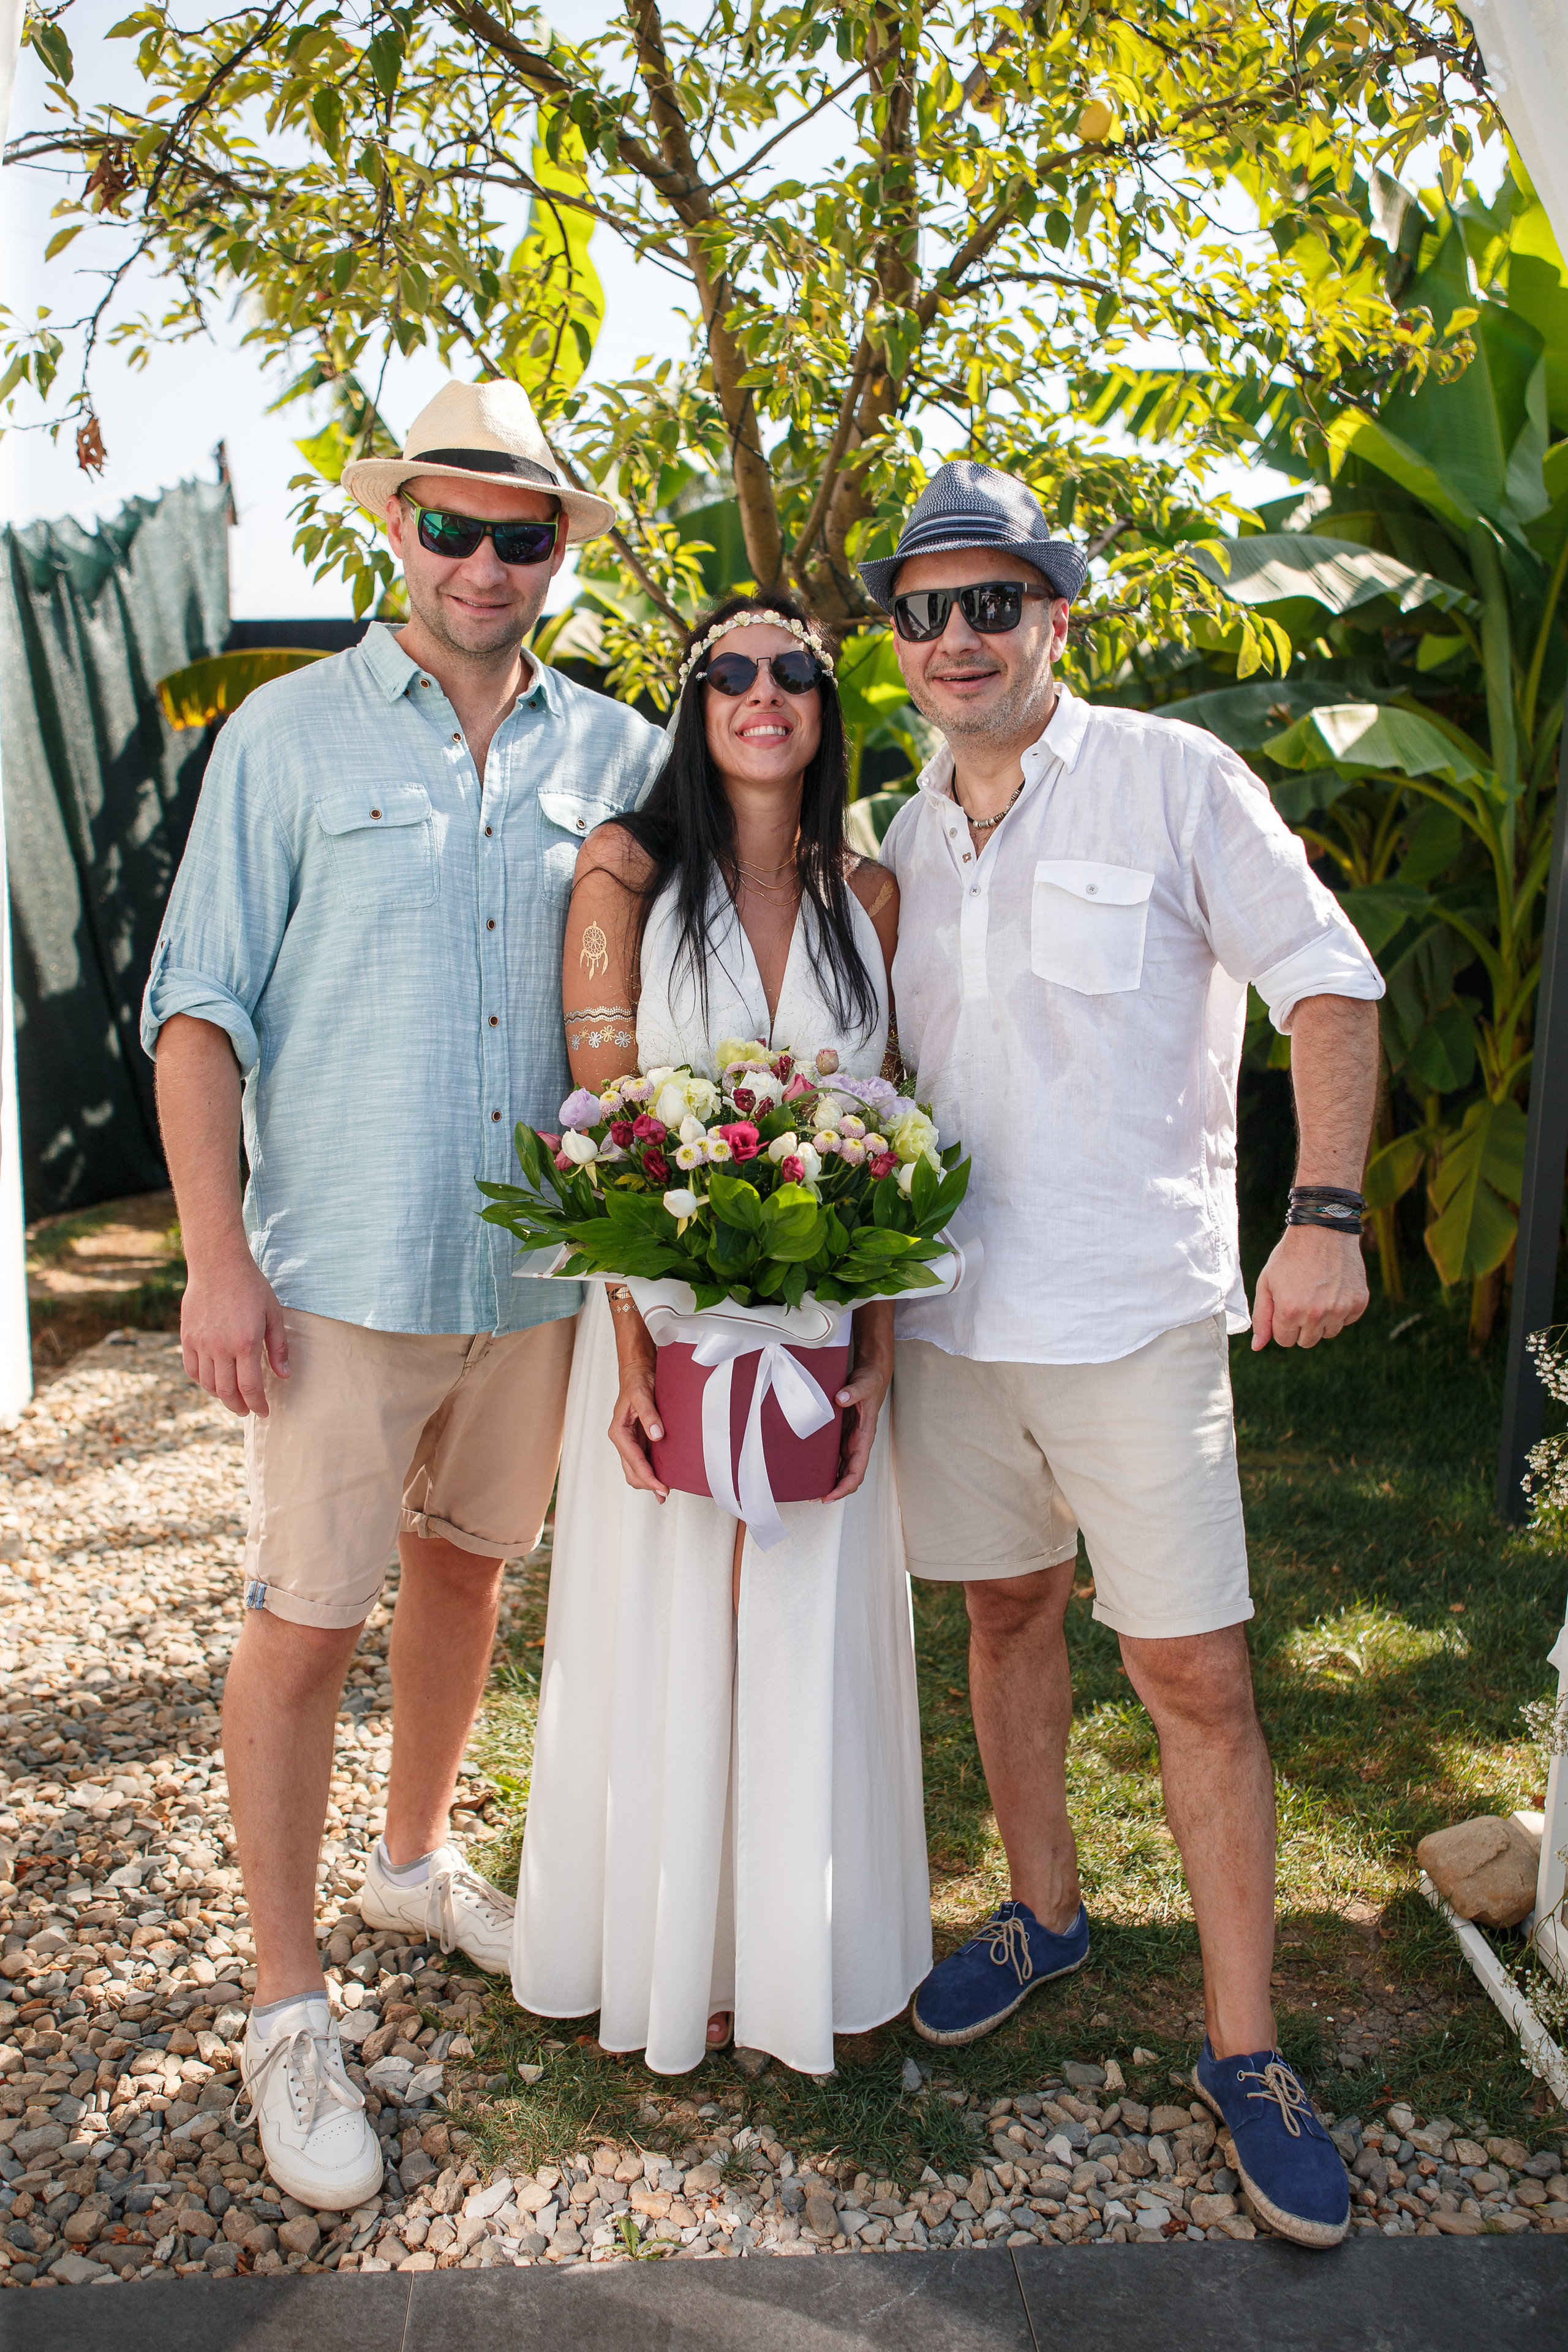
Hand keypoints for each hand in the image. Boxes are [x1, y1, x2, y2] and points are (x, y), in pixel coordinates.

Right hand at [181, 1244, 289, 1414]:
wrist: (218, 1264)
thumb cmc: (251, 1287)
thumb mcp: (273, 1314)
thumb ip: (278, 1347)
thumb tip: (283, 1375)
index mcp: (245, 1343)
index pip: (250, 1387)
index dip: (257, 1405)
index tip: (263, 1412)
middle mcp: (220, 1347)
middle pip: (227, 1392)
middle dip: (239, 1407)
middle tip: (247, 1411)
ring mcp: (200, 1343)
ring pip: (207, 1384)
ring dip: (221, 1396)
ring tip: (232, 1398)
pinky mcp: (187, 1337)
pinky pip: (191, 1369)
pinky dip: (202, 1381)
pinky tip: (212, 1381)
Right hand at [608, 1359, 668, 1499]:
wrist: (638, 1372)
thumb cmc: (638, 1382)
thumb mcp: (643, 1395)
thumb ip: (649, 1415)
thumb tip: (657, 1436)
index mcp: (619, 1432)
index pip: (634, 1461)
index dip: (648, 1477)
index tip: (662, 1487)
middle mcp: (622, 1439)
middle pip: (631, 1471)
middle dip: (647, 1484)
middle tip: (665, 1493)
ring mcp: (630, 1441)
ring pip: (635, 1470)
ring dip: (648, 1481)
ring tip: (664, 1492)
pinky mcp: (639, 1440)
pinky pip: (642, 1461)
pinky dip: (651, 1472)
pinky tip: (662, 1478)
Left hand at [823, 1302, 893, 1502]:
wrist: (872, 1372)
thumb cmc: (871, 1380)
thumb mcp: (864, 1383)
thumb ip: (854, 1391)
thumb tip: (841, 1398)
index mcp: (865, 1437)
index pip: (857, 1470)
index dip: (844, 1486)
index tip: (829, 1495)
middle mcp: (857, 1442)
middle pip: (848, 1475)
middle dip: (834, 1489)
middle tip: (813, 1497)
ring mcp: (850, 1439)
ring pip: (841, 1468)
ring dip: (829, 1480)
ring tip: (809, 1489)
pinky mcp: (842, 1434)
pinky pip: (835, 1456)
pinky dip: (826, 1466)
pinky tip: (812, 1469)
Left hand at [1251, 1225, 1368, 1349]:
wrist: (1323, 1230)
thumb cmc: (1290, 1256)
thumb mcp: (1267, 1283)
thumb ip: (1262, 1317)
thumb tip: (1258, 1346)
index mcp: (1290, 1311)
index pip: (1285, 1341)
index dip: (1282, 1324)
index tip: (1285, 1307)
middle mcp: (1316, 1314)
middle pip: (1306, 1342)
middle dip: (1301, 1326)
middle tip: (1301, 1299)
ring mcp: (1340, 1309)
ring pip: (1328, 1334)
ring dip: (1321, 1320)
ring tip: (1317, 1293)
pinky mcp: (1359, 1303)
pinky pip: (1347, 1321)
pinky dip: (1340, 1311)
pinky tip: (1334, 1289)